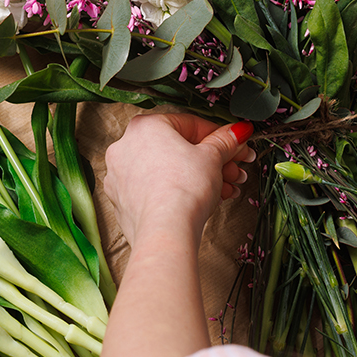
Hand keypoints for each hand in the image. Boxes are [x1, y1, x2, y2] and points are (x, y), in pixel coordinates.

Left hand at [103, 112, 254, 246]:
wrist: (166, 232)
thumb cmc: (183, 190)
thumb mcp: (213, 157)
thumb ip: (225, 140)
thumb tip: (235, 133)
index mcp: (145, 125)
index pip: (190, 124)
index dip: (219, 136)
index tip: (233, 144)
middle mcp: (126, 146)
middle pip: (180, 148)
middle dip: (212, 161)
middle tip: (232, 168)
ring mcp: (121, 175)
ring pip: (169, 169)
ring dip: (201, 177)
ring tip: (225, 188)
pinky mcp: (124, 201)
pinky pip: (157, 188)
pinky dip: (179, 191)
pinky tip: (204, 200)